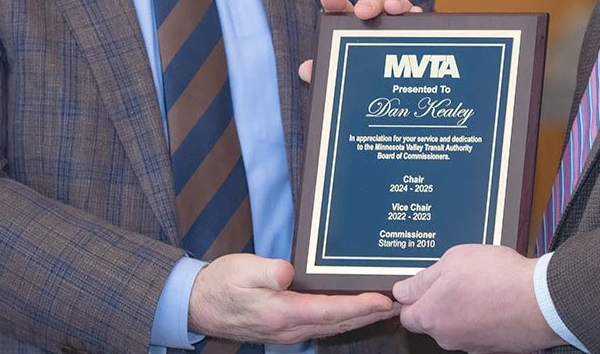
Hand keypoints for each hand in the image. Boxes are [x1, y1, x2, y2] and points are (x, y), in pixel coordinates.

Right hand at [187, 254, 398, 344]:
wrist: (199, 304)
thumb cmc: (221, 283)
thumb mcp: (240, 269)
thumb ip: (266, 271)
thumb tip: (288, 272)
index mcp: (281, 312)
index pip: (329, 310)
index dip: (359, 306)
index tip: (383, 300)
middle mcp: (290, 327)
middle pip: (339, 322)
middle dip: (370, 314)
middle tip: (399, 303)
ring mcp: (290, 331)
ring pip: (334, 326)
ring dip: (361, 317)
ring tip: (386, 306)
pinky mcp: (288, 327)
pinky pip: (324, 324)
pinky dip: (345, 317)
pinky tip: (357, 309)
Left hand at [299, 0, 422, 82]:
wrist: (396, 101)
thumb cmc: (364, 84)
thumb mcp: (342, 81)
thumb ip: (325, 72)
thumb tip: (306, 69)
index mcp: (352, 29)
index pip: (341, 10)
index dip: (334, 1)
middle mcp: (375, 23)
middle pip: (372, 4)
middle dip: (369, 2)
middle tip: (363, 11)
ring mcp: (397, 27)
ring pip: (398, 7)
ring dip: (396, 3)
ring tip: (393, 8)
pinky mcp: (417, 34)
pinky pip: (418, 20)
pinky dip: (416, 14)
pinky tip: (415, 16)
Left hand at [393, 245, 562, 352]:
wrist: (540, 301)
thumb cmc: (499, 278)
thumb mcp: (453, 260)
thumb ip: (423, 277)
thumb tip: (404, 288)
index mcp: (430, 316)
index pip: (406, 312)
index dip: (414, 294)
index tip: (424, 283)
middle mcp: (446, 337)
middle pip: (432, 319)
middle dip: (440, 300)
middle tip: (459, 277)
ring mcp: (469, 345)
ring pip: (456, 325)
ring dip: (463, 308)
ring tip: (483, 285)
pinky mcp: (490, 348)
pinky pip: (478, 330)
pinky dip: (483, 317)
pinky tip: (496, 299)